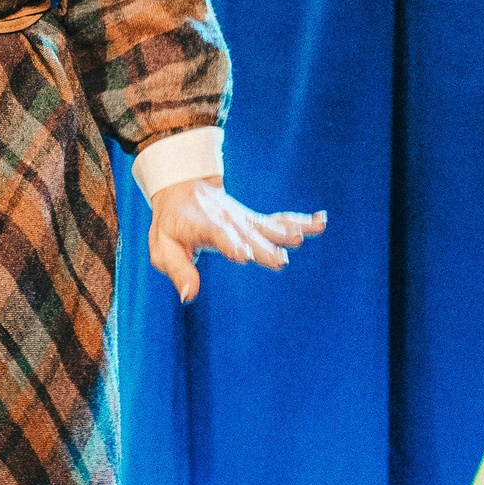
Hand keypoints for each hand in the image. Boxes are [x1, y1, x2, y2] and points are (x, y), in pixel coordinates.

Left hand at [148, 178, 323, 303]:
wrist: (183, 186)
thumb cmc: (171, 223)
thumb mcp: (162, 247)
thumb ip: (178, 271)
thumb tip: (188, 297)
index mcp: (202, 225)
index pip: (217, 234)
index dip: (230, 244)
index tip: (243, 254)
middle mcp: (228, 221)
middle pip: (248, 235)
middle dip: (263, 247)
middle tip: (279, 260)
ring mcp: (244, 220)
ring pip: (268, 227)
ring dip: (286, 232)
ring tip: (302, 238)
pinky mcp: (256, 221)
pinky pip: (280, 221)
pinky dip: (301, 221)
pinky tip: (321, 221)